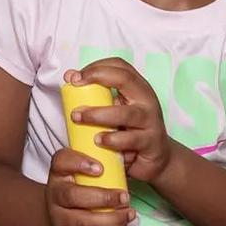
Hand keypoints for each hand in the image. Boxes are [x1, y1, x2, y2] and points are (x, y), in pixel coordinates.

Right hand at [46, 147, 131, 225]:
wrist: (55, 212)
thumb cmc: (75, 185)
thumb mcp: (78, 169)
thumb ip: (93, 160)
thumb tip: (121, 150)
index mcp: (58, 173)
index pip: (61, 162)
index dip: (79, 163)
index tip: (100, 168)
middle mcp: (54, 195)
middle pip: (73, 196)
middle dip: (103, 198)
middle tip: (125, 197)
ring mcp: (58, 218)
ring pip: (83, 222)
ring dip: (110, 219)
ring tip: (128, 213)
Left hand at [68, 59, 177, 182]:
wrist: (156, 160)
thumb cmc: (131, 130)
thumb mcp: (114, 110)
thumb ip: (94, 95)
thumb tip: (70, 76)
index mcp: (137, 88)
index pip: (119, 66)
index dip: (96, 66)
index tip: (74, 76)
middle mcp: (147, 100)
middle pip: (126, 79)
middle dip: (98, 77)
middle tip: (75, 86)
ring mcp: (151, 121)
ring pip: (126, 113)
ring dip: (98, 114)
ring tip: (78, 118)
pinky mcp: (151, 143)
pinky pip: (131, 139)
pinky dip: (112, 139)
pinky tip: (98, 140)